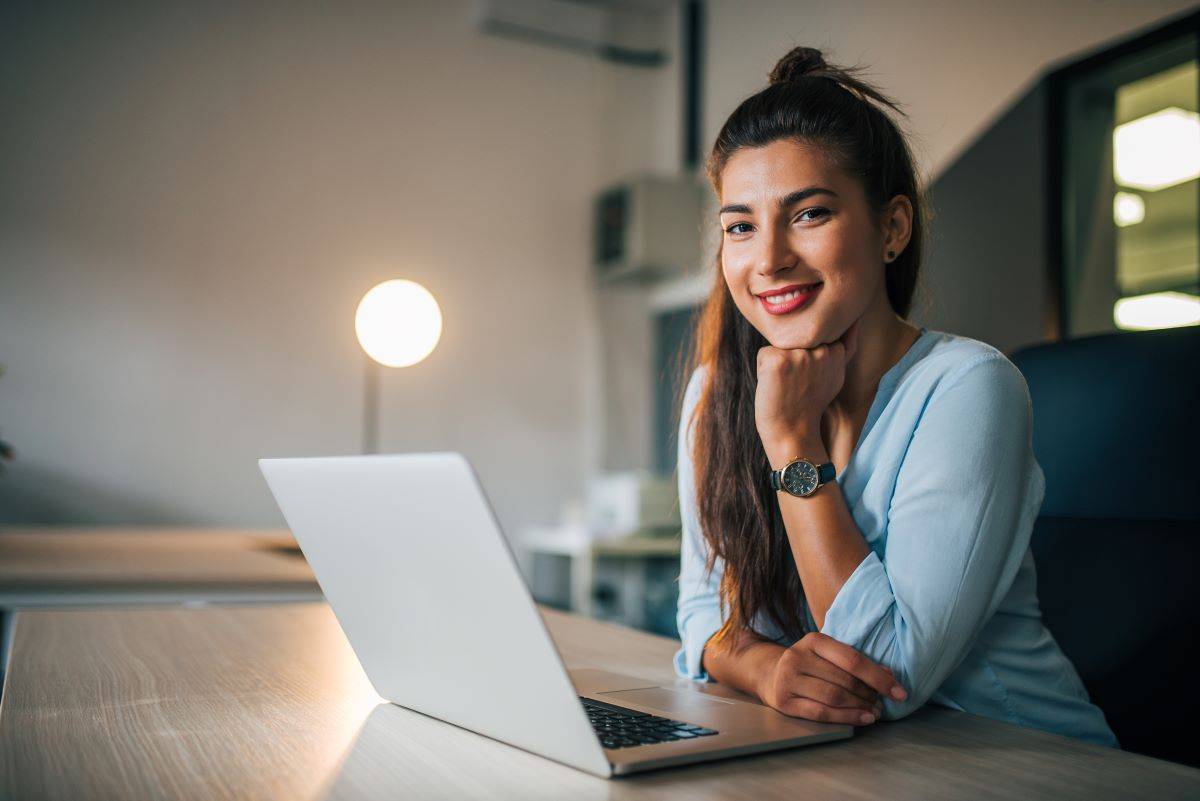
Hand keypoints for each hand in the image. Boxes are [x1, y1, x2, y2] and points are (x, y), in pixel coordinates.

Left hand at [755, 319, 859, 457]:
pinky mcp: (777, 359)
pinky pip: (764, 354)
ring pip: (779, 345)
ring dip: (779, 363)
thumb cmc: (810, 405)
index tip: (809, 380)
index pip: (812, 337)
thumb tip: (855, 319)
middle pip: (796, 338)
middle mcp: (820, 350)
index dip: (806, 358)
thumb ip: (845, 347)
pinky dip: (764, 369)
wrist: (794, 432)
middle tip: (796, 384)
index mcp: (835, 352)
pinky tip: (775, 386)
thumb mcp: (836, 375)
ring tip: (787, 386)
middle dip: (793, 357)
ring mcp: (798, 354)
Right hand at [755, 631, 905, 725]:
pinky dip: (846, 717)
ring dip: (860, 707)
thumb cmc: (808, 664)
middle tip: (882, 703)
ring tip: (874, 712)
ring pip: (834, 697)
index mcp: (814, 640)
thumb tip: (889, 675)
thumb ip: (854, 662)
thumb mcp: (827, 654)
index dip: (878, 678)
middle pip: (845, 681)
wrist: (769, 674)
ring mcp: (788, 680)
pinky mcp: (784, 701)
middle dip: (870, 695)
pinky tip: (862, 718)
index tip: (899, 692)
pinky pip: (821, 713)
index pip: (852, 660)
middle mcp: (798, 657)